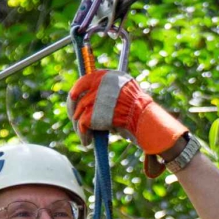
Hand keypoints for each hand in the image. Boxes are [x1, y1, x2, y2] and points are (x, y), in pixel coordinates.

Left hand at [67, 68, 187, 155]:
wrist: (145, 119)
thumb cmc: (138, 109)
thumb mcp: (124, 92)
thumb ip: (109, 91)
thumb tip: (90, 97)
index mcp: (105, 76)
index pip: (84, 80)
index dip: (76, 91)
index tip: (73, 99)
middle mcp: (97, 84)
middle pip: (76, 97)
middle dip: (74, 111)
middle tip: (76, 120)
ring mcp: (94, 98)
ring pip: (78, 113)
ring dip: (79, 127)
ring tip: (84, 136)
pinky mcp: (92, 113)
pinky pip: (82, 125)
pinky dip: (83, 135)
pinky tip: (87, 141)